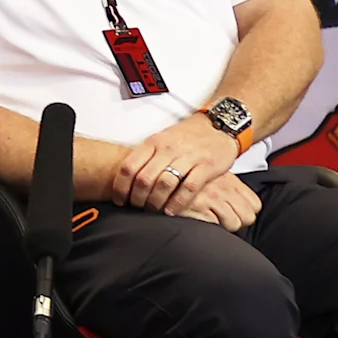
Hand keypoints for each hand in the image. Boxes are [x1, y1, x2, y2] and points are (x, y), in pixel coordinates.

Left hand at [111, 115, 238, 215]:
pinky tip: (171, 211)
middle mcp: (168, 149)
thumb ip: (146, 157)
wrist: (218, 126)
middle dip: (137, 199)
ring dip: (155, 202)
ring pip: (164, 184)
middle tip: (137, 208)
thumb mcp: (161, 140)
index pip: (129, 167)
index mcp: (153, 143)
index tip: (119, 200)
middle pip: (144, 179)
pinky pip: (188, 188)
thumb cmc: (185, 137)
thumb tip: (125, 181)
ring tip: (152, 211)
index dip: (120, 187)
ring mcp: (188, 157)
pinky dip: (177, 202)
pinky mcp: (207, 166)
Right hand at [176, 174, 261, 232]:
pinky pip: (215, 226)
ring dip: (222, 225)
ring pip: (234, 224)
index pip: (255, 206)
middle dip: (236, 221)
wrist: (164, 177)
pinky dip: (207, 226)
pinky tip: (197, 219)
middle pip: (248, 217)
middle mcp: (224, 188)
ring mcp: (212, 197)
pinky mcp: (197, 206)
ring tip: (207, 219)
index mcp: (231, 182)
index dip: (245, 213)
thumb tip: (246, 215)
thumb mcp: (216, 180)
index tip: (232, 213)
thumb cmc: (189, 182)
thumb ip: (233, 193)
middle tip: (219, 218)